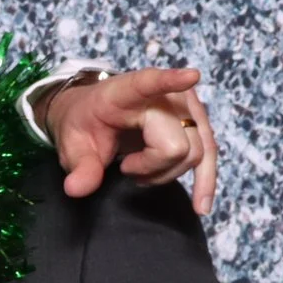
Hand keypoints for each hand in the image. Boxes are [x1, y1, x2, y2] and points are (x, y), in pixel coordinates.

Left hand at [46, 66, 219, 215]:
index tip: (191, 77)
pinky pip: (209, 154)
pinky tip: (201, 206)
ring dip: (166, 172)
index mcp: (126, 92)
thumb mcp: (73, 144)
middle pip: (177, 145)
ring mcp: (186, 106)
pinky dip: (204, 181)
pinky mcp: (197, 122)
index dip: (170, 81)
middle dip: (152, 168)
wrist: (95, 112)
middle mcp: (165, 94)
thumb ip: (79, 166)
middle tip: (125, 166)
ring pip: (195, 153)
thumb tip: (76, 189)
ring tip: (139, 169)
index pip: (149, 83)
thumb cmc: (86, 123)